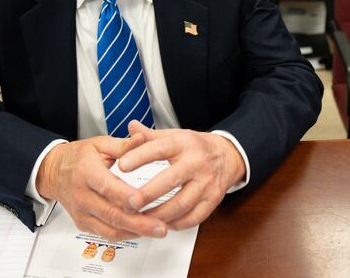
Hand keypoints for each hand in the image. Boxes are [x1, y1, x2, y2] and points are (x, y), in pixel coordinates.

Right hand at [36, 134, 167, 240]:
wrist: (53, 172)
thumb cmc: (78, 158)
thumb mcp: (100, 145)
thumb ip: (123, 145)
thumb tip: (143, 138)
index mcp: (86, 173)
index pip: (106, 187)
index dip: (124, 196)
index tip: (141, 201)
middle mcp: (83, 196)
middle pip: (111, 214)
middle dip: (138, 223)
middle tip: (160, 226)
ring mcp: (82, 213)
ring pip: (110, 229)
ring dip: (135, 232)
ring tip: (157, 230)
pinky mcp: (84, 224)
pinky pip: (106, 234)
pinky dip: (126, 235)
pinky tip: (142, 231)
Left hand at [119, 120, 245, 229]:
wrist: (227, 156)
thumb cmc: (195, 147)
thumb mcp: (175, 135)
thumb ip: (150, 135)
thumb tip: (131, 126)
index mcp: (184, 143)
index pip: (160, 148)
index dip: (140, 157)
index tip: (121, 165)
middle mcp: (197, 163)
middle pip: (170, 180)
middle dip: (148, 194)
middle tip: (128, 203)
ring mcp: (207, 183)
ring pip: (181, 204)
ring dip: (159, 214)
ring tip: (141, 218)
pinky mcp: (213, 200)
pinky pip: (193, 217)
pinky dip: (176, 223)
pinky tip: (162, 223)